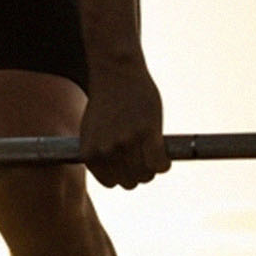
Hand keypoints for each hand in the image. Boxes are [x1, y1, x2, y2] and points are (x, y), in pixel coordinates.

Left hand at [78, 65, 167, 188]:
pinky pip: (160, 164)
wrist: (115, 72)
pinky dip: (164, 163)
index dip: (122, 175)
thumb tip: (118, 178)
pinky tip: (164, 154)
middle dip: (139, 172)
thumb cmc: (106, 100)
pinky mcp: (147, 132)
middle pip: (131, 182)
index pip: (111, 183)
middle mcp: (107, 150)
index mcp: (91, 153)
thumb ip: (101, 154)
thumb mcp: (93, 130)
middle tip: (144, 156)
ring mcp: (127, 142)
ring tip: (152, 153)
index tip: (129, 164)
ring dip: (152, 168)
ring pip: (146, 175)